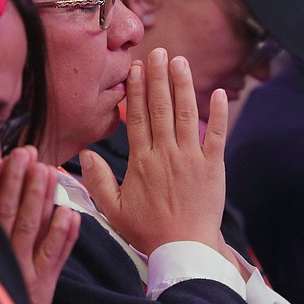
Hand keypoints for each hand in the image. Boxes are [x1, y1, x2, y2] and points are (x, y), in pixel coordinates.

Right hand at [0, 146, 80, 303]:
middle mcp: (1, 258)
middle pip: (9, 214)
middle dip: (18, 182)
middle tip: (26, 154)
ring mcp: (23, 272)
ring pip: (32, 230)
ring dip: (40, 199)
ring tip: (48, 171)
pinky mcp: (42, 286)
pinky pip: (54, 258)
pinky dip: (64, 235)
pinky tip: (70, 213)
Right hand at [80, 47, 228, 255]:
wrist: (184, 250)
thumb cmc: (148, 232)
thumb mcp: (113, 210)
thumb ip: (98, 180)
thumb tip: (84, 153)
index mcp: (141, 162)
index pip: (138, 118)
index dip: (136, 91)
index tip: (135, 69)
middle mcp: (166, 155)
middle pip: (161, 108)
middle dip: (158, 78)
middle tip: (158, 52)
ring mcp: (191, 159)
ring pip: (185, 115)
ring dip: (183, 86)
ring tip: (180, 62)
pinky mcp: (213, 167)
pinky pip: (216, 136)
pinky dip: (218, 114)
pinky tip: (219, 93)